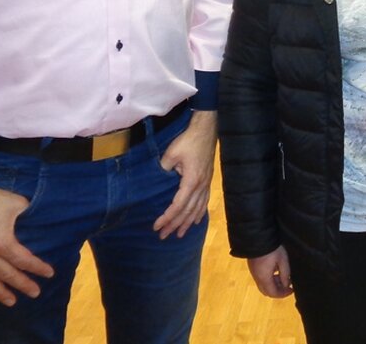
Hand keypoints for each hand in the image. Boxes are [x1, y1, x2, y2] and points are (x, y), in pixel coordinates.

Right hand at [0, 175, 54, 305]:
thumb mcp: (17, 204)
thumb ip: (29, 214)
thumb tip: (40, 217)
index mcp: (3, 243)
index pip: (24, 261)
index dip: (38, 268)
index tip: (49, 273)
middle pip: (8, 275)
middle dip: (23, 285)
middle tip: (35, 293)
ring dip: (0, 293)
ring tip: (11, 302)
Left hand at [152, 109, 216, 239]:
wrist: (206, 129)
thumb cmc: (188, 140)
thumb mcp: (171, 154)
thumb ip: (163, 169)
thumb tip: (157, 181)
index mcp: (191, 181)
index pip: (178, 206)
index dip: (167, 218)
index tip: (157, 226)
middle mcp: (200, 186)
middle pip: (187, 211)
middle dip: (175, 225)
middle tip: (163, 236)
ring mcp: (206, 183)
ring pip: (197, 208)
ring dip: (188, 222)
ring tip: (180, 234)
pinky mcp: (208, 179)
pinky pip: (204, 201)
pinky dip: (200, 212)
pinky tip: (196, 219)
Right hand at [247, 247, 293, 297]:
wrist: (258, 238)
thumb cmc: (272, 249)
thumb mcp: (283, 261)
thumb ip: (285, 274)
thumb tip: (287, 285)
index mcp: (264, 278)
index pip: (273, 293)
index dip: (283, 294)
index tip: (291, 290)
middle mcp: (257, 278)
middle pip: (267, 292)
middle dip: (278, 291)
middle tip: (287, 286)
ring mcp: (254, 273)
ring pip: (263, 286)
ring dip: (273, 285)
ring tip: (283, 277)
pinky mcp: (253, 268)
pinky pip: (260, 279)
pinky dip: (268, 279)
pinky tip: (275, 271)